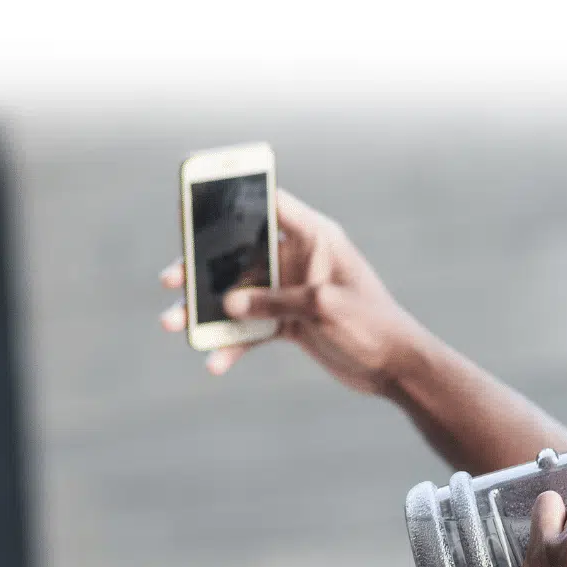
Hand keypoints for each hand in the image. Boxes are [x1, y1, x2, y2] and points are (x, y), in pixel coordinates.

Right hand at [159, 188, 428, 388]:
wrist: (395, 368)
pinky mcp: (290, 322)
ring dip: (207, 311)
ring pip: (238, 295)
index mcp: (316, 237)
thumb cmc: (373, 326)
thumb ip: (276, 301)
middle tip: (171, 279)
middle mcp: (299, 259)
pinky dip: (233, 345)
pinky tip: (215, 363)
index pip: (270, 205)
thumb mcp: (324, 307)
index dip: (234, 198)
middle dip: (202, 269)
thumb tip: (229, 304)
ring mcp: (291, 291)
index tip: (195, 199)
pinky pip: (251, 329)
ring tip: (173, 325)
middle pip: (240, 254)